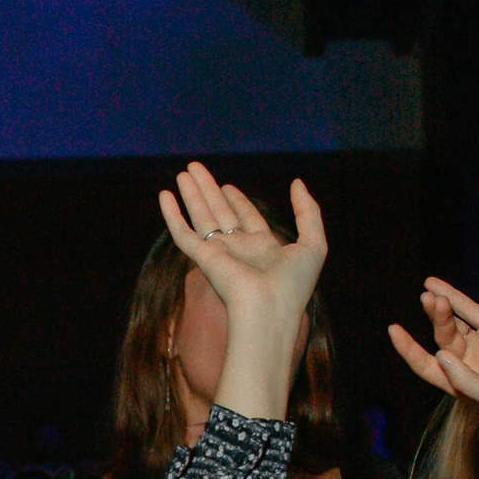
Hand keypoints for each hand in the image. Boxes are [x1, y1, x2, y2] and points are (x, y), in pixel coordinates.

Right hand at [157, 163, 325, 423]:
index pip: (246, 218)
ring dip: (192, 194)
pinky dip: (172, 215)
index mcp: (263, 248)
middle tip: (196, 169)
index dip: (238, 200)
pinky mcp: (203, 259)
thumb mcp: (313, 243)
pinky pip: (182, 234)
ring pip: (201, 217)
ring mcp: (219, 254)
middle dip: (209, 190)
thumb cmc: (293, 284)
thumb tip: (297, 183)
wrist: (270, 310)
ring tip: (184, 172)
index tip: (228, 186)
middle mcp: (238, 250)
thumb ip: (308, 211)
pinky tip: (164, 195)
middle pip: (220, 212)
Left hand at [388, 279, 478, 434]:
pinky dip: (454, 297)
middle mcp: (467, 364)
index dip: (408, 350)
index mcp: (461, 384)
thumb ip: (465, 380)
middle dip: (436, 319)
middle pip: (442, 338)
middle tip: (432, 301)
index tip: (394, 329)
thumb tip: (439, 354)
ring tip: (428, 293)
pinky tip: (434, 284)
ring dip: (440, 308)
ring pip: (454, 322)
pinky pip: (471, 310)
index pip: (426, 366)